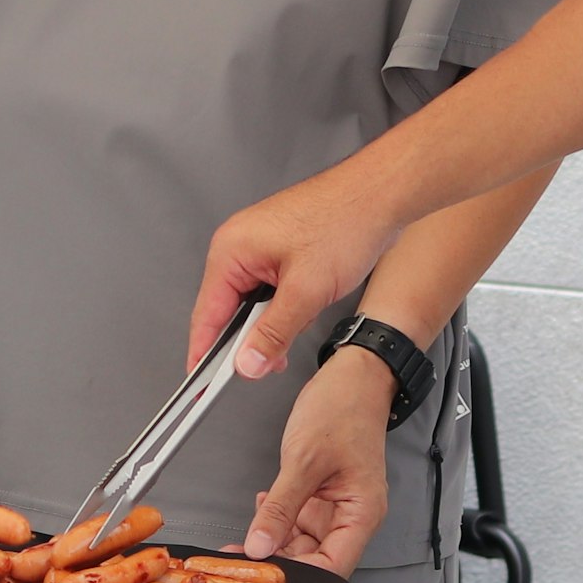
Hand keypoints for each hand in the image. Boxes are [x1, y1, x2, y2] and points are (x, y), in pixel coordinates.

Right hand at [192, 162, 403, 376]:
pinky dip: (284, 309)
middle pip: (228, 310)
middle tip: (265, 367)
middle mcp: (240, 245)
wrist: (380, 195)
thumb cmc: (345, 222)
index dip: (204, 353)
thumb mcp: (306, 291)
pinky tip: (302, 313)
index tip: (202, 386)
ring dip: (272, 324)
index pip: (207, 314)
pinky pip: (270, 290)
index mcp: (232, 249)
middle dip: (249, 342)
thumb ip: (272, 333)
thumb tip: (247, 364)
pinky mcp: (281, 249)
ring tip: (296, 329)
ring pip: (253, 303)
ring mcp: (260, 246)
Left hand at [241, 349, 395, 574]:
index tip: (265, 579)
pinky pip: (298, 519)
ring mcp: (336, 505)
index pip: (333, 568)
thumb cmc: (344, 408)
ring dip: (274, 541)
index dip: (300, 579)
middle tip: (242, 562)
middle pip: (316, 559)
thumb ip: (281, 508)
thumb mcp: (304, 460)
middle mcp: (352, 515)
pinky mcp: (322, 493)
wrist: (353, 375)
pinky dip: (277, 519)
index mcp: (362, 513)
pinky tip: (261, 510)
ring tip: (243, 540)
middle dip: (279, 562)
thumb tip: (260, 546)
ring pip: (303, 542)